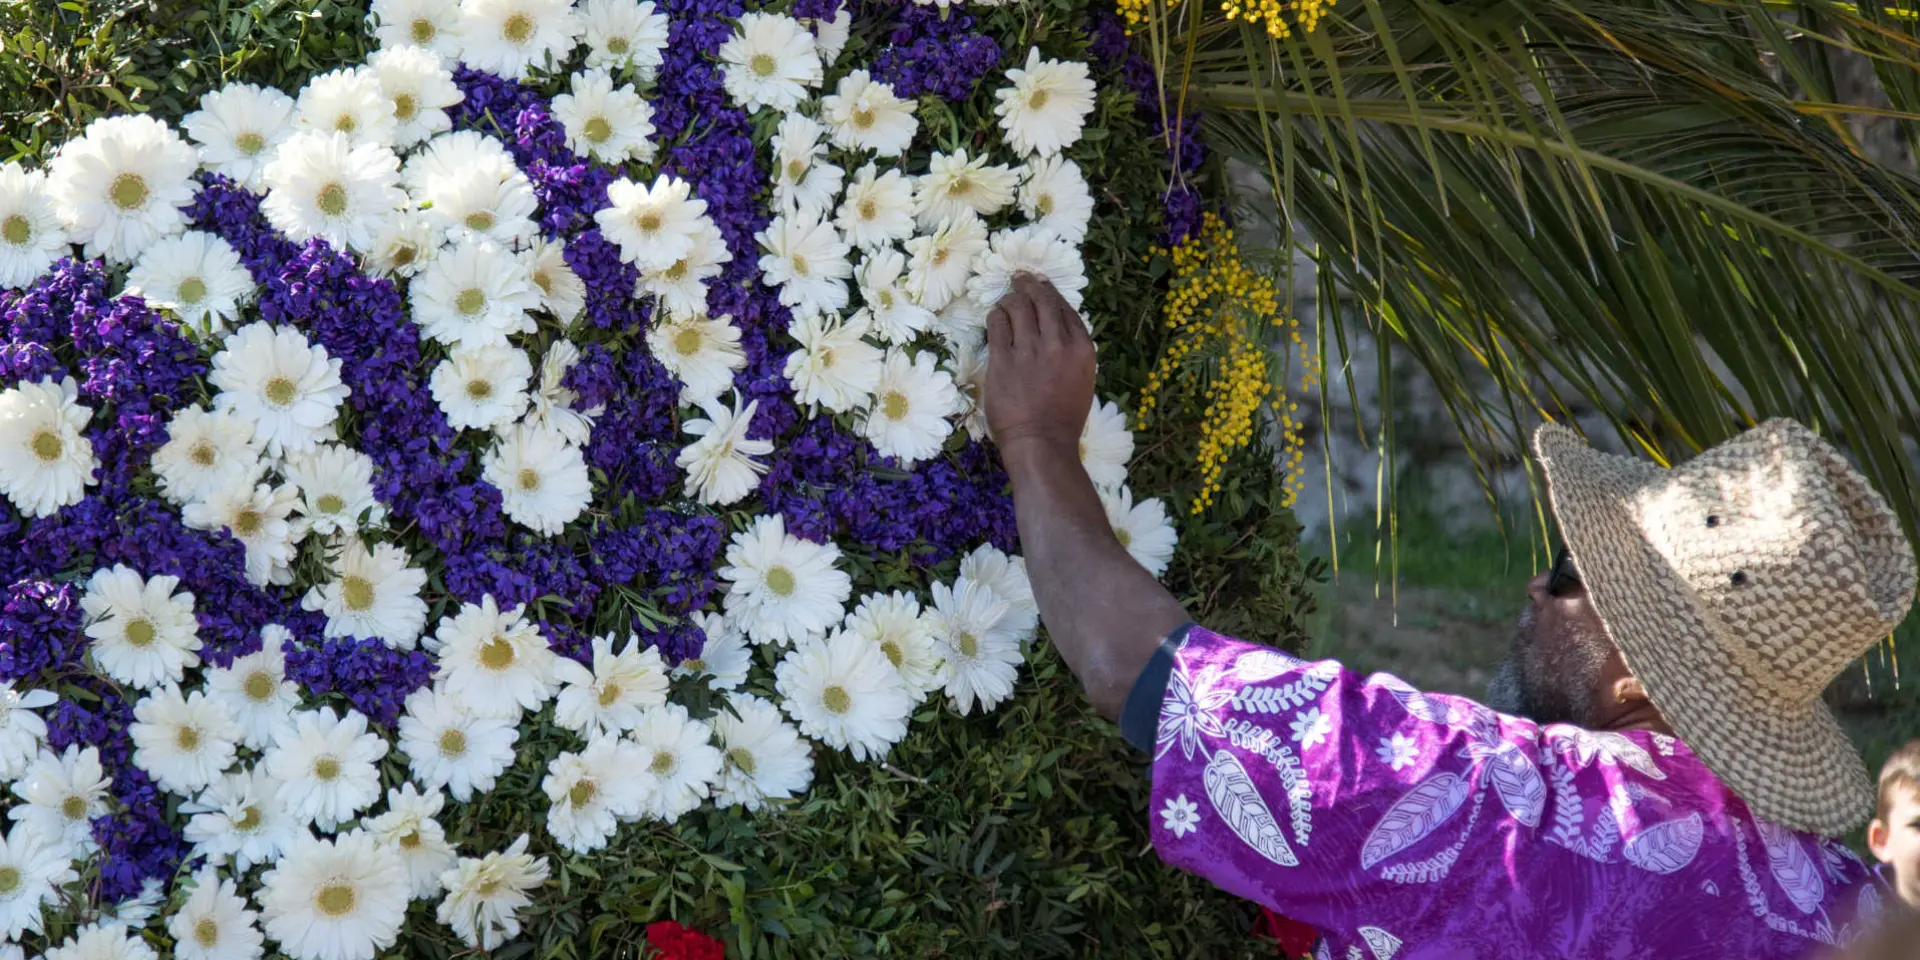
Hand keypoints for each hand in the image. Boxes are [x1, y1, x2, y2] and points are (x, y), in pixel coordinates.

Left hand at [985, 274, 1094, 464]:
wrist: (1040, 443)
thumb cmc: (1062, 419)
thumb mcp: (1081, 380)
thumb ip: (1072, 352)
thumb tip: (1056, 330)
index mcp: (1082, 349)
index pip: (1065, 309)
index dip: (1050, 292)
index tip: (1040, 284)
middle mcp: (1058, 343)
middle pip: (1042, 300)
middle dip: (1029, 285)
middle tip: (1020, 278)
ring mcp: (1029, 350)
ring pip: (1017, 307)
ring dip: (1010, 299)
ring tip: (1005, 299)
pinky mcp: (1003, 359)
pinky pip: (997, 324)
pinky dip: (996, 316)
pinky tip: (995, 317)